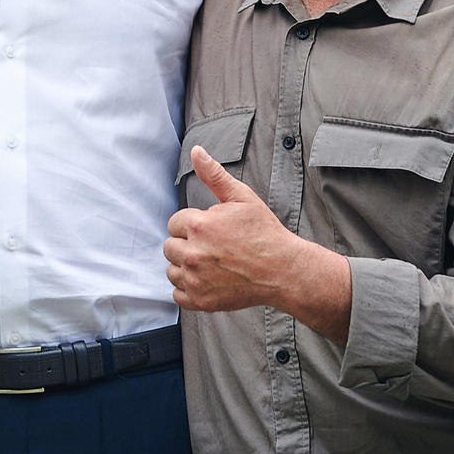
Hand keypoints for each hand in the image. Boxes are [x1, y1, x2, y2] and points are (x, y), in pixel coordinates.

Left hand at [164, 149, 352, 336]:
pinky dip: (188, 290)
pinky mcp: (200, 300)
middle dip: (186, 245)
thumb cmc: (264, 233)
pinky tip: (207, 281)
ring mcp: (195, 279)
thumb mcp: (242, 198)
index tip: (211, 230)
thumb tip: (197, 152)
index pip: (175, 223)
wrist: (283, 270)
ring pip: (171, 270)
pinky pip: (178, 295)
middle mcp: (192, 253)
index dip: (192, 225)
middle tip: (212, 247)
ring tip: (211, 264)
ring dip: (185, 267)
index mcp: (198, 225)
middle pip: (169, 247)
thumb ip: (214, 175)